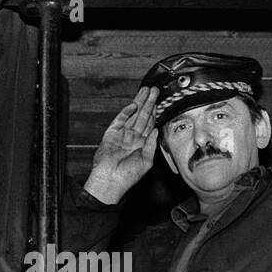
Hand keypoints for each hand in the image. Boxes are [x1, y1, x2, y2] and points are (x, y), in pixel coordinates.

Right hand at [83, 86, 159, 204]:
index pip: (150, 125)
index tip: (160, 102)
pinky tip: (134, 105)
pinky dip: (126, 112)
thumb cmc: (128, 176)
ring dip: (139, 103)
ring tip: (146, 91)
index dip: (155, 113)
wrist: (110, 181)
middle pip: (142, 116)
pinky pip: (120, 120)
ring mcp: (121, 135)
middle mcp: (132, 138)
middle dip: (149, 103)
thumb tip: (157, 130)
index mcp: (141, 144)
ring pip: (132, 115)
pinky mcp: (111, 133)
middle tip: (155, 90)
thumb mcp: (146, 161)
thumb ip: (151, 144)